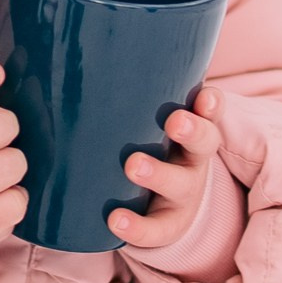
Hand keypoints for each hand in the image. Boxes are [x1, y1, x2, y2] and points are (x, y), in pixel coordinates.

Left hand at [109, 86, 222, 250]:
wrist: (161, 210)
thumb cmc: (147, 150)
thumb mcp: (147, 127)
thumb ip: (130, 100)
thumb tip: (70, 53)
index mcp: (191, 131)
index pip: (209, 113)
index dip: (211, 105)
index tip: (205, 97)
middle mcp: (192, 161)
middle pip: (203, 144)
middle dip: (192, 131)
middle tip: (175, 122)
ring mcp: (181, 195)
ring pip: (178, 184)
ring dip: (158, 174)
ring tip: (133, 166)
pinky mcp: (165, 226)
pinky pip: (153, 229)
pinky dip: (136, 227)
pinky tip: (115, 220)